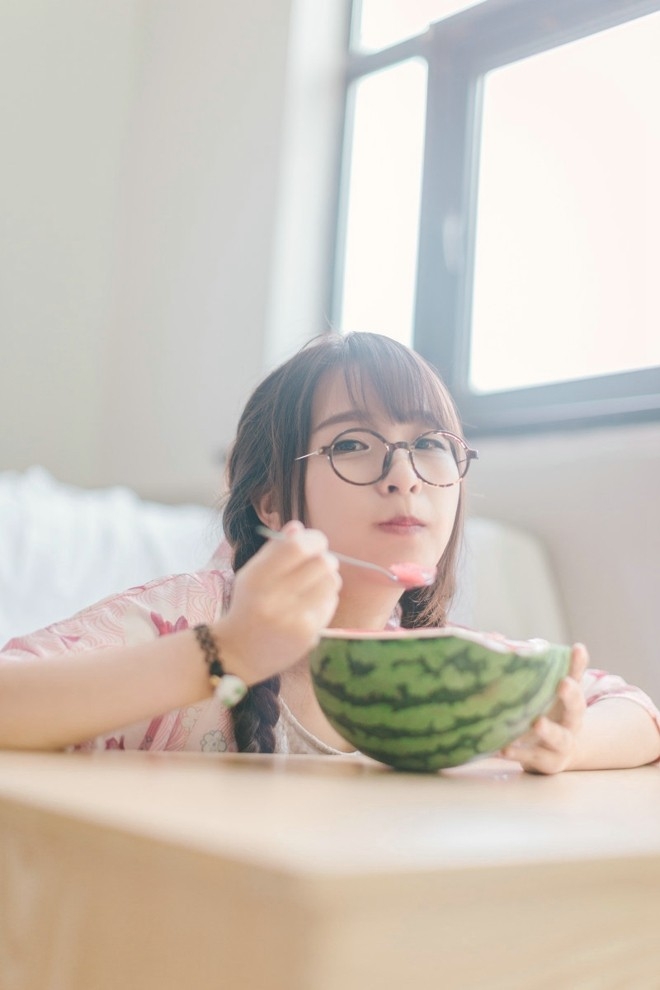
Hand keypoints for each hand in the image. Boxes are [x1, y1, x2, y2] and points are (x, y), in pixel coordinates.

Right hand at [214, 520, 341, 683]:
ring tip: (314, 587)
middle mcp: (272, 597)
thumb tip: (299, 527)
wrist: (237, 653)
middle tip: (317, 566)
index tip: (315, 542)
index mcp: (256, 577)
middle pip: (322, 563)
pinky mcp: (306, 634)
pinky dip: (326, 600)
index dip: (313, 539)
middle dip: (325, 559)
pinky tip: (311, 607)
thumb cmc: (248, 607)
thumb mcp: (251, 575)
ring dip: (328, 579)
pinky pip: (330, 604)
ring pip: (332, 582)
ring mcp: (291, 617)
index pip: (296, 546)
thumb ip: (275, 550)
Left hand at [499, 644, 588, 773]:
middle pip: (577, 708)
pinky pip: (533, 758)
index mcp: (569, 699)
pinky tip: (502, 748)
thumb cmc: (542, 711)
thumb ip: (522, 666)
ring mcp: (562, 744)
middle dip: (571, 695)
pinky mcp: (548, 763)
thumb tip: (494, 636)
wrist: (554, 752)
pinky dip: (518, 753)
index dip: (577, 664)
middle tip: (563, 683)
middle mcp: (571, 721)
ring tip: (537, 723)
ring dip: (548, 730)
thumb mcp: (540, 690)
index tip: (577, 648)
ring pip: (559, 737)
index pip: (576, 677)